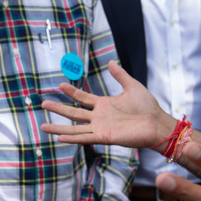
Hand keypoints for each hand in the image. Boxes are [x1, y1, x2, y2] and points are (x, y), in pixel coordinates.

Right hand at [40, 60, 173, 151]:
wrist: (157, 122)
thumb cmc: (147, 106)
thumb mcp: (132, 86)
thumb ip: (120, 75)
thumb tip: (111, 62)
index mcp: (104, 104)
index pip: (83, 98)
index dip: (71, 92)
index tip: (59, 85)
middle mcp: (99, 117)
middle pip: (73, 113)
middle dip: (58, 109)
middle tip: (43, 103)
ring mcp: (100, 128)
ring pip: (75, 128)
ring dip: (59, 128)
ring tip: (43, 126)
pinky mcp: (105, 137)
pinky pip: (85, 137)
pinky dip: (72, 138)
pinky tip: (59, 138)